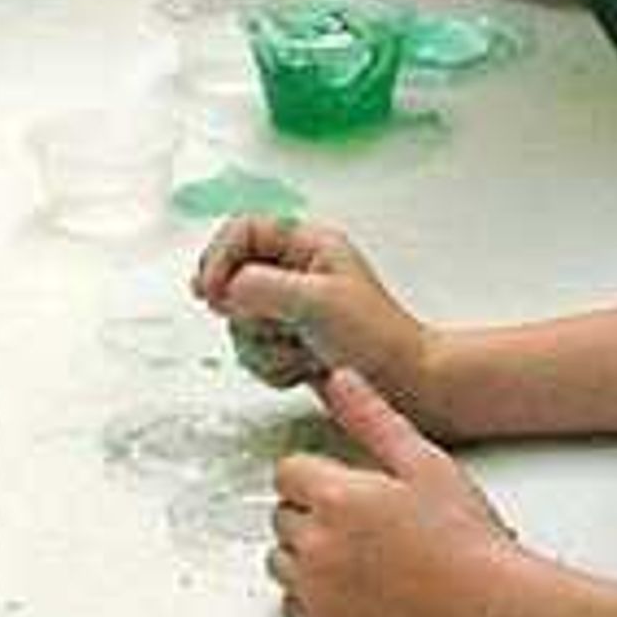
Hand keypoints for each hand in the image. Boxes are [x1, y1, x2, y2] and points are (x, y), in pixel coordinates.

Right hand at [192, 214, 444, 419]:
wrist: (405, 385)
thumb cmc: (377, 338)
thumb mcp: (317, 300)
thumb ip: (262, 286)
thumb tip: (224, 289)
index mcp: (308, 245)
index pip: (241, 231)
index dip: (219, 259)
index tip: (212, 293)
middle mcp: (296, 272)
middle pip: (231, 282)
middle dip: (248, 315)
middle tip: (278, 327)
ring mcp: (290, 310)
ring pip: (239, 324)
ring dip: (266, 347)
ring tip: (304, 351)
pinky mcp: (289, 343)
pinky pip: (253, 353)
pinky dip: (273, 367)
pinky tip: (305, 368)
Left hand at [267, 371, 516, 616]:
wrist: (488, 610)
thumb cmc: (465, 541)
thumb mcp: (424, 462)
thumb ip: (373, 417)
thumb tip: (341, 381)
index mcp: (336, 498)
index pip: (287, 471)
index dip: (319, 475)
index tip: (349, 486)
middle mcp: (316, 546)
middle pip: (282, 515)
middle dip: (314, 512)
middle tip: (367, 520)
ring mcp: (316, 592)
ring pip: (281, 560)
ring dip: (308, 552)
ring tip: (363, 552)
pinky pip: (292, 604)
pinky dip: (313, 595)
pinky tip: (356, 585)